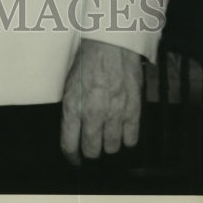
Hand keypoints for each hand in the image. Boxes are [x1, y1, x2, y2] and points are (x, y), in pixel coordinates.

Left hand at [60, 39, 142, 164]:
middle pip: (93, 151)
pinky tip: (122, 131)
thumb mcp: (69, 83)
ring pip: (112, 147)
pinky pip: (131, 139)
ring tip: (107, 135)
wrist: (110, 43)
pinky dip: (127, 139)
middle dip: (91, 151)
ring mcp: (115, 114)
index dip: (72, 157)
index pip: (69, 145)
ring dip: (109, 144)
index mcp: (73, 106)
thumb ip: (72, 107)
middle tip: (92, 146)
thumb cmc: (88, 59)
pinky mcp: (133, 110)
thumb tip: (73, 129)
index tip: (74, 159)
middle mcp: (93, 113)